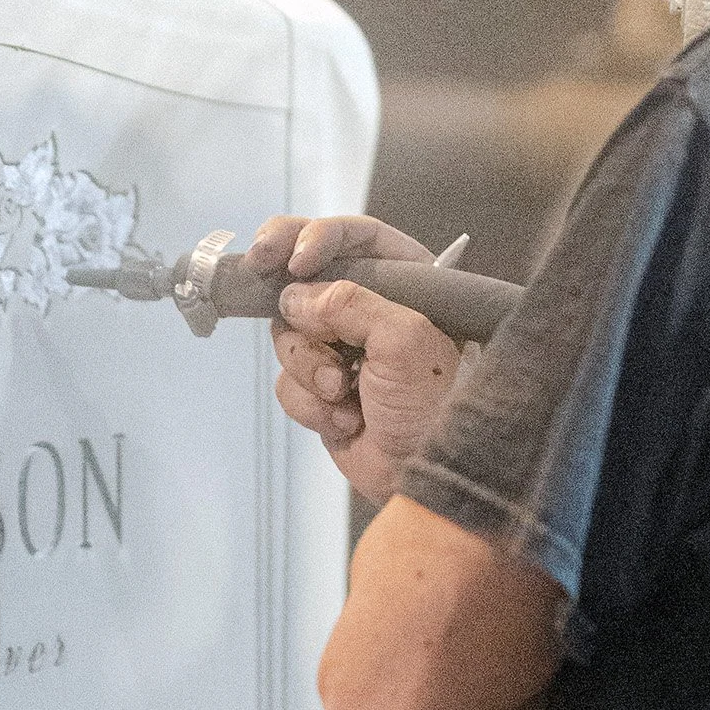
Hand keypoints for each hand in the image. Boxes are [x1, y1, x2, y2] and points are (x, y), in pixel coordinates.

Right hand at [249, 215, 461, 504]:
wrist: (428, 473)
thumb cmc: (435, 404)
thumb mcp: (403, 340)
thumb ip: (350, 304)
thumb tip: (294, 297)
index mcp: (405, 283)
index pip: (352, 237)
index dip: (314, 236)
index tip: (293, 261)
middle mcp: (370, 310)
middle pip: (304, 284)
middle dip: (295, 310)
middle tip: (274, 295)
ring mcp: (342, 351)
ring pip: (288, 338)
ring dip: (309, 369)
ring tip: (343, 394)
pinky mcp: (322, 391)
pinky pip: (288, 383)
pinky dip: (310, 405)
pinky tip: (345, 420)